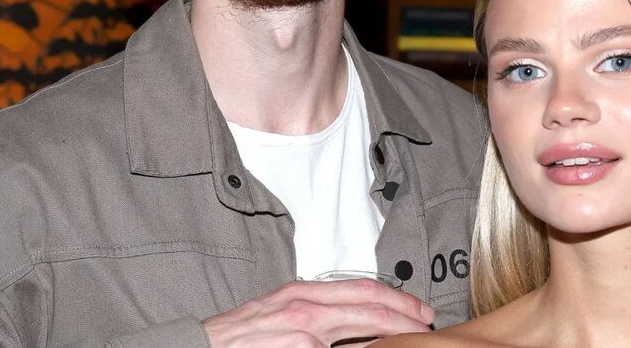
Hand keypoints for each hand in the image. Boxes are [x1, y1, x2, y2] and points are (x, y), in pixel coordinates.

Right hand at [202, 279, 434, 346]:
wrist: (203, 346)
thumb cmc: (239, 336)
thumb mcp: (281, 311)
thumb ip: (317, 313)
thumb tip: (354, 325)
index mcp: (304, 293)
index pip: (363, 289)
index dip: (397, 298)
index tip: (419, 309)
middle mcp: (306, 308)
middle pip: (370, 305)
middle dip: (405, 315)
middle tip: (427, 323)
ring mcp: (303, 333)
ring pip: (360, 331)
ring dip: (390, 336)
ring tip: (412, 340)